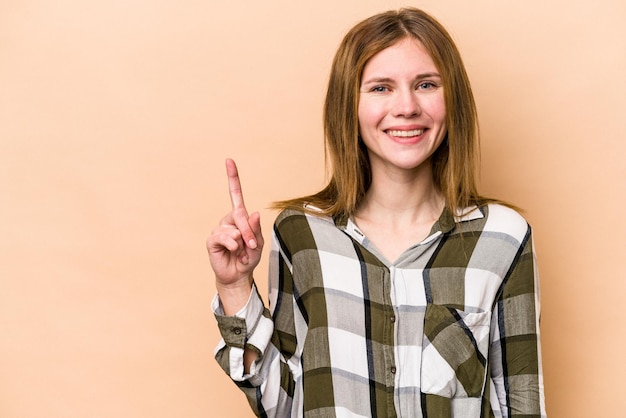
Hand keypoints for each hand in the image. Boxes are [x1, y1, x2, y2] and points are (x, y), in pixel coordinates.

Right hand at [206, 159, 263, 307]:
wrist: (237, 276)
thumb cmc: (248, 258)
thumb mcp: (258, 244)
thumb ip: (256, 230)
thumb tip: (254, 213)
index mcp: (240, 217)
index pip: (235, 194)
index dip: (233, 177)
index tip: (229, 160)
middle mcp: (228, 220)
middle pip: (239, 214)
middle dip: (249, 231)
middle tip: (252, 246)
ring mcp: (219, 229)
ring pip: (232, 228)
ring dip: (241, 241)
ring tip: (241, 251)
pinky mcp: (212, 240)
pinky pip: (222, 236)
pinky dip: (231, 244)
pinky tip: (232, 250)